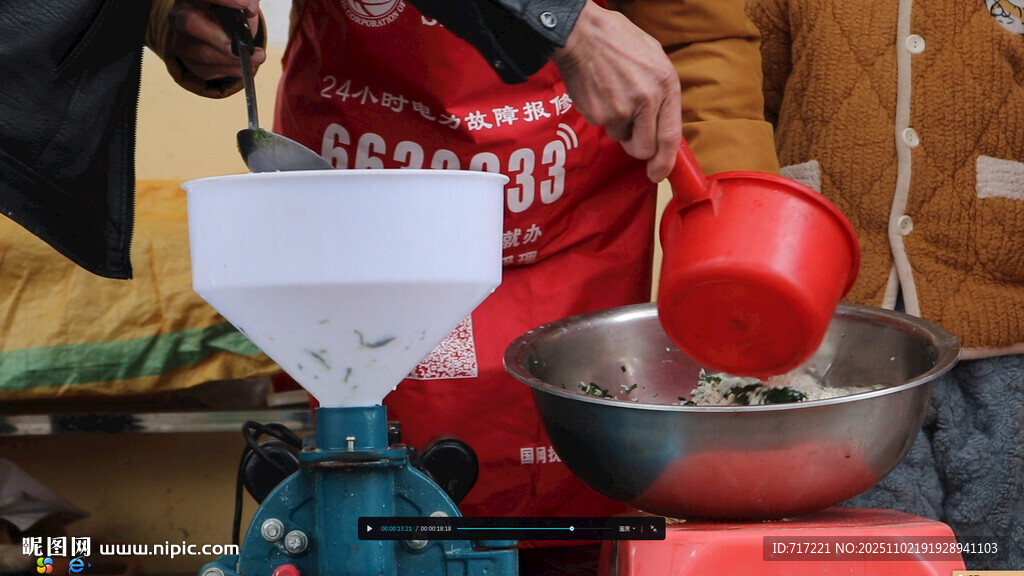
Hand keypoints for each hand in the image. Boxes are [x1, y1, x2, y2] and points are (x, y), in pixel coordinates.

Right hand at [165, 0, 265, 80]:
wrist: (220, 32)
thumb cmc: (228, 13)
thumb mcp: (239, 3)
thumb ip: (246, 2)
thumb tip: (250, 8)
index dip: (224, 0)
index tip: (247, 6)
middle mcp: (180, 16)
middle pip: (190, 23)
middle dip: (219, 37)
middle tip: (242, 47)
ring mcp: (181, 40)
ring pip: (202, 52)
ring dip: (232, 59)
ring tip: (256, 57)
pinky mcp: (189, 62)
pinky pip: (207, 70)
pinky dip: (230, 70)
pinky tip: (245, 67)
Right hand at [552, 1, 681, 181]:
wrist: (582, 34)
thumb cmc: (618, 41)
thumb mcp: (655, 58)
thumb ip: (662, 91)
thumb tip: (663, 124)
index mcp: (666, 84)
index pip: (671, 135)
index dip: (665, 161)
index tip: (658, 174)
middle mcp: (647, 100)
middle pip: (645, 148)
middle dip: (637, 147)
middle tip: (630, 133)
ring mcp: (621, 109)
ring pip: (621, 138)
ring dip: (618, 125)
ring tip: (613, 94)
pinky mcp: (598, 114)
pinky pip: (603, 126)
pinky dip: (601, 114)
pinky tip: (600, 91)